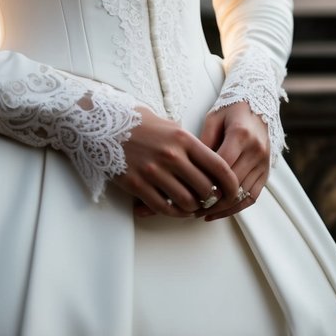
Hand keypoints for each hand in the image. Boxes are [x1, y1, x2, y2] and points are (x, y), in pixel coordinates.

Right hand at [113, 106, 239, 218]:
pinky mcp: (138, 185)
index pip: (219, 166)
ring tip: (192, 205)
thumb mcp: (168, 124)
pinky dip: (174, 212)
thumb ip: (188, 143)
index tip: (233, 191)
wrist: (102, 124)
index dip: (231, 184)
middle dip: (212, 199)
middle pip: (206, 189)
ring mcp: (154, 172)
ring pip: (187, 202)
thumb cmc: (138, 123)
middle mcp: (171, 156)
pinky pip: (165, 208)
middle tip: (210, 200)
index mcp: (182, 138)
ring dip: (194, 208)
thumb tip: (208, 162)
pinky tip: (174, 208)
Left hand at [197, 101, 269, 220]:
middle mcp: (256, 150)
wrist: (256, 104)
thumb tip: (190, 167)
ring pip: (243, 194)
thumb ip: (203, 141)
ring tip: (202, 212)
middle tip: (190, 206)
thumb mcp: (213, 118)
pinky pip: (253, 196)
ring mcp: (263, 162)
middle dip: (211, 198)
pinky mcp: (266, 171)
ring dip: (222, 207)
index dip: (205, 179)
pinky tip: (219, 212)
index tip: (187, 188)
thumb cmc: (230, 110)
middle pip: (233, 183)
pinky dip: (236, 208)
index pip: (222, 165)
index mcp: (241, 134)